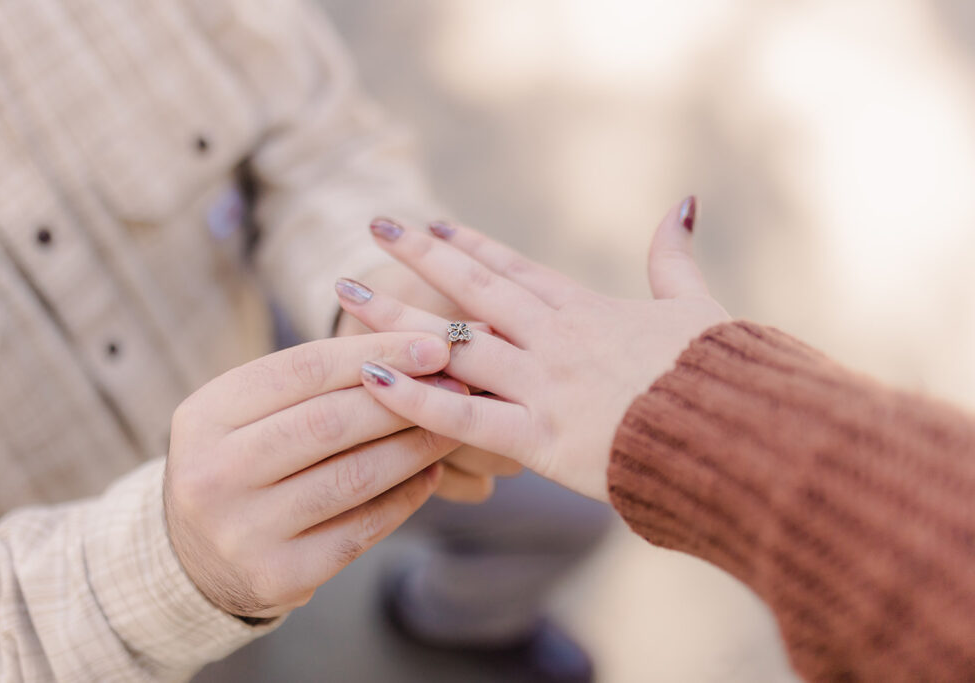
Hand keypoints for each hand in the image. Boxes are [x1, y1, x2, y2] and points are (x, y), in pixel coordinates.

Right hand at [164, 332, 459, 617]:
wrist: (196, 559)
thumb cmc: (242, 464)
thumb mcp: (247, 414)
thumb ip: (313, 383)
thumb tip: (416, 347)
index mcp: (204, 416)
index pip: (303, 369)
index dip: (375, 352)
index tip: (433, 343)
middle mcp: (213, 474)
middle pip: (329, 422)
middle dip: (404, 398)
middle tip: (460, 384)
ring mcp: (243, 531)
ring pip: (352, 476)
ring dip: (415, 447)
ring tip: (454, 426)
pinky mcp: (278, 576)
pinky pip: (360, 529)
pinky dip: (405, 498)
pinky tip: (433, 474)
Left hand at [338, 199, 728, 501]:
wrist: (739, 432)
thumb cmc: (720, 373)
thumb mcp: (696, 305)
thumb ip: (675, 256)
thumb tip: (684, 202)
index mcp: (587, 311)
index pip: (515, 268)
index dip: (470, 244)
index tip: (432, 223)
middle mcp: (556, 339)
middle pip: (474, 288)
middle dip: (420, 256)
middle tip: (374, 226)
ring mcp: (545, 385)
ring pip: (456, 343)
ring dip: (396, 316)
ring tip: (346, 292)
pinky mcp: (543, 438)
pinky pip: (465, 416)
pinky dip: (416, 398)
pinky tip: (369, 376)